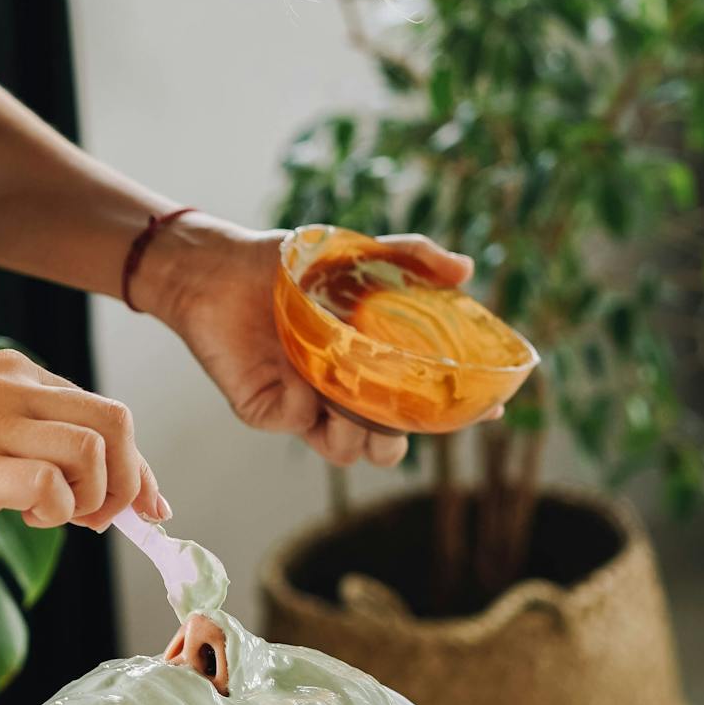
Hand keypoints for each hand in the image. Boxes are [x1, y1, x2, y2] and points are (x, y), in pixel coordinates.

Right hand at [0, 347, 167, 543]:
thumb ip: (30, 439)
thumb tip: (99, 491)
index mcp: (14, 372)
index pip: (108, 413)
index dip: (141, 467)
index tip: (151, 507)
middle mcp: (8, 387)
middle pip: (117, 423)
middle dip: (130, 482)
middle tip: (98, 521)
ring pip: (93, 450)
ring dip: (93, 499)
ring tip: (55, 520)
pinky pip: (49, 484)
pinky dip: (57, 511)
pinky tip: (28, 520)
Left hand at [131, 216, 502, 468]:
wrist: (216, 268)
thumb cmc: (288, 264)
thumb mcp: (356, 255)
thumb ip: (410, 258)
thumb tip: (465, 268)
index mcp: (370, 362)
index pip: (421, 399)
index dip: (455, 410)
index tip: (487, 408)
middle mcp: (342, 389)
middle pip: (388, 440)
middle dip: (402, 440)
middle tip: (403, 420)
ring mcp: (305, 403)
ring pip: (348, 449)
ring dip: (362, 437)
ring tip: (353, 406)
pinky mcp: (268, 409)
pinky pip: (302, 429)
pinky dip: (312, 414)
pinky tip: (306, 385)